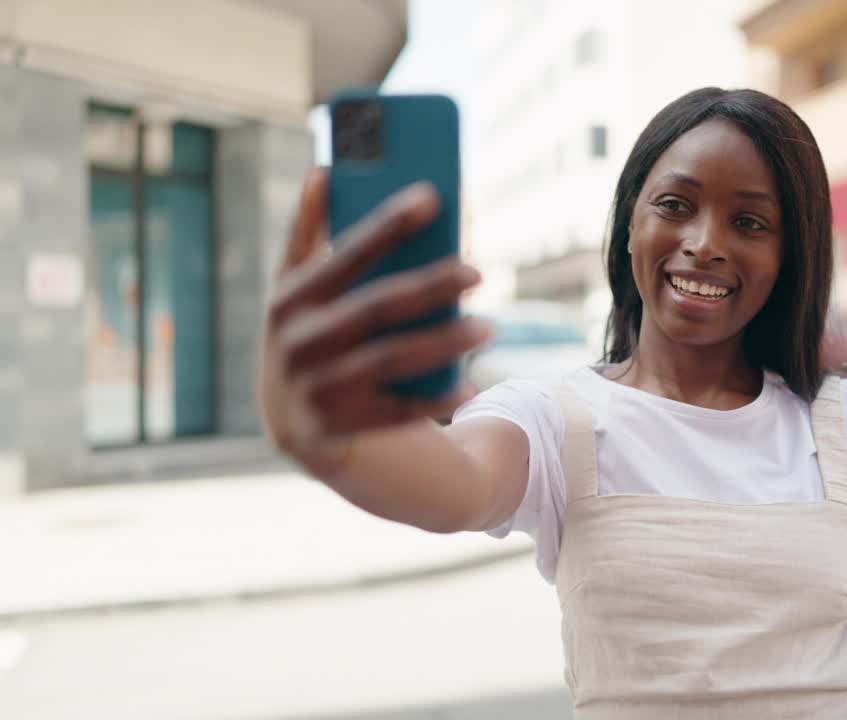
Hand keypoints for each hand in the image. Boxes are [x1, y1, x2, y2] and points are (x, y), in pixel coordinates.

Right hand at [256, 170, 490, 473]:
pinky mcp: (339, 429)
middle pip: (375, 306)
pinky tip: (470, 385)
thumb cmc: (309, 330)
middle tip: (479, 270)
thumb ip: (309, 231)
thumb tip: (323, 171)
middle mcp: (299, 341)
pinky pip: (396, 414)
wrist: (290, 421)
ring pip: (390, 360)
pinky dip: (435, 400)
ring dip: (444, 342)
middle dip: (430, 286)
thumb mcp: (296, 286)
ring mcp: (317, 388)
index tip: (433, 196)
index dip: (387, 223)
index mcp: (290, 295)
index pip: (345, 252)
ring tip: (489, 327)